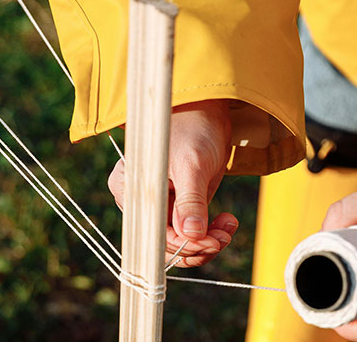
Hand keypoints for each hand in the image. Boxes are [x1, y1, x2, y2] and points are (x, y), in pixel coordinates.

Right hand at [108, 100, 238, 266]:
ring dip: (207, 241)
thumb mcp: (192, 164)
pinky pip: (190, 231)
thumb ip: (190, 201)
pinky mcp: (178, 206)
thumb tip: (191, 236)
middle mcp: (140, 201)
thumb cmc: (193, 128)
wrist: (207, 112)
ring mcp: (160, 205)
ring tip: (228, 227)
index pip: (152, 232)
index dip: (183, 245)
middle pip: (165, 242)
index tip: (212, 241)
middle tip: (224, 236)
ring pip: (180, 241)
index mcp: (128, 189)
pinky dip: (210, 232)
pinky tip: (227, 220)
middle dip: (198, 245)